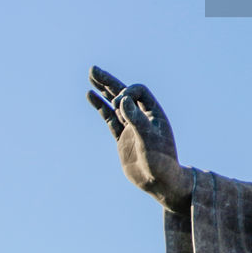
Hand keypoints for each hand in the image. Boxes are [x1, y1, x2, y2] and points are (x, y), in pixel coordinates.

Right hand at [88, 65, 192, 210]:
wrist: (159, 182)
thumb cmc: (160, 161)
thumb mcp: (149, 139)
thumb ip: (136, 119)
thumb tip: (122, 99)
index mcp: (153, 113)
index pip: (138, 92)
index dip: (127, 92)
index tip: (119, 104)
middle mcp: (142, 117)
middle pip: (124, 93)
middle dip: (110, 81)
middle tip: (93, 69)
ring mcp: (131, 126)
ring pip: (115, 104)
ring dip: (103, 90)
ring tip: (91, 76)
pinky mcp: (122, 138)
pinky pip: (109, 118)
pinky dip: (100, 107)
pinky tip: (91, 95)